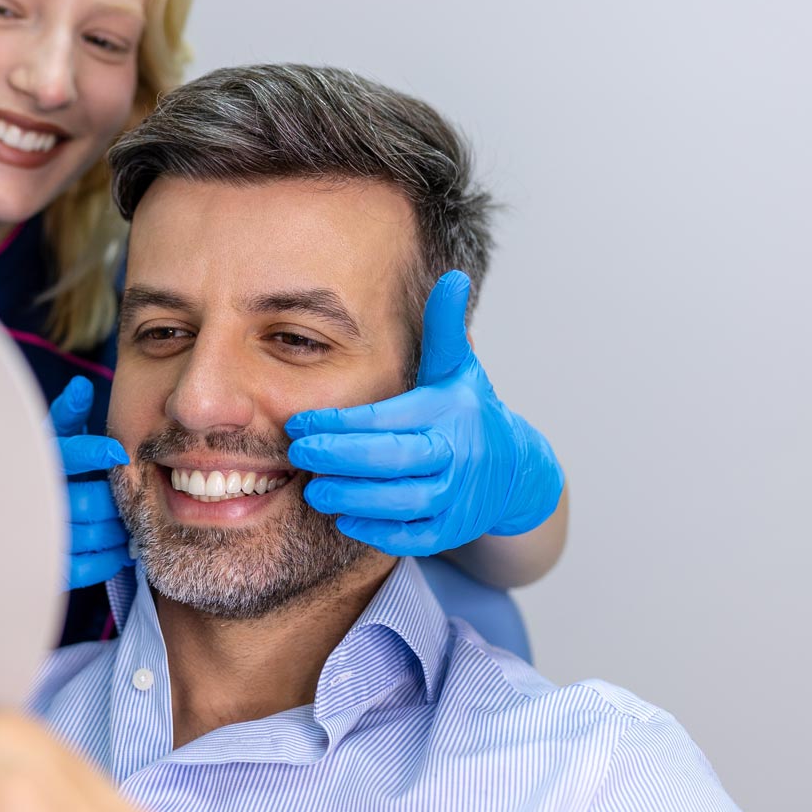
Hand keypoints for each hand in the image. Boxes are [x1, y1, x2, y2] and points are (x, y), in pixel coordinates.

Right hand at [50, 376, 133, 589]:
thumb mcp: (51, 436)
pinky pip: (87, 567)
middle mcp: (35, 499)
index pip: (68, 454)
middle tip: (130, 500)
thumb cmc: (43, 467)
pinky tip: (117, 549)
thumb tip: (82, 387)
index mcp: (40, 464)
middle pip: (91, 501)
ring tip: (125, 524)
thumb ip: (69, 413)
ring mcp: (39, 535)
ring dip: (119, 530)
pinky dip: (109, 559)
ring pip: (94, 535)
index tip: (117, 452)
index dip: (94, 451)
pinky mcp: (47, 565)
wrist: (3, 514)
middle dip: (116, 501)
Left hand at [285, 270, 562, 555]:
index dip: (340, 422)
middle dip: (340, 458)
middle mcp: (455, 455)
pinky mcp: (451, 529)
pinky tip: (345, 517)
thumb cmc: (467, 411)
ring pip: (400, 501)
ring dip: (353, 497)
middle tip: (298, 454)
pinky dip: (377, 530)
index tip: (300, 422)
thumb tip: (453, 277)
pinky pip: (411, 535)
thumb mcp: (458, 368)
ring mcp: (455, 496)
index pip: (386, 419)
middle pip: (392, 461)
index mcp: (446, 413)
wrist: (513, 469)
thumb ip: (443, 328)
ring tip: (313, 489)